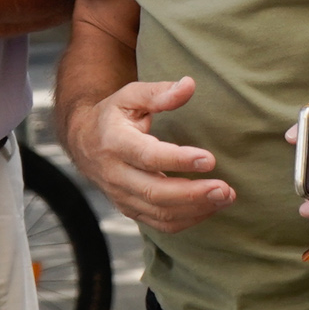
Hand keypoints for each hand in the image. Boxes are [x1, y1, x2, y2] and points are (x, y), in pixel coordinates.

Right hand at [68, 75, 233, 234]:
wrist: (82, 142)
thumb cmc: (112, 115)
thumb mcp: (130, 96)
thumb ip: (159, 92)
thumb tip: (189, 85)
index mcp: (115, 142)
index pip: (148, 156)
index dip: (179, 160)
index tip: (210, 159)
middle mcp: (115, 174)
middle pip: (156, 192)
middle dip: (193, 194)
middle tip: (225, 189)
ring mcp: (121, 196)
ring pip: (160, 213)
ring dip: (196, 209)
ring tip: (225, 197)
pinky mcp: (129, 210)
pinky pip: (160, 224)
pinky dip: (188, 220)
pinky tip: (210, 207)